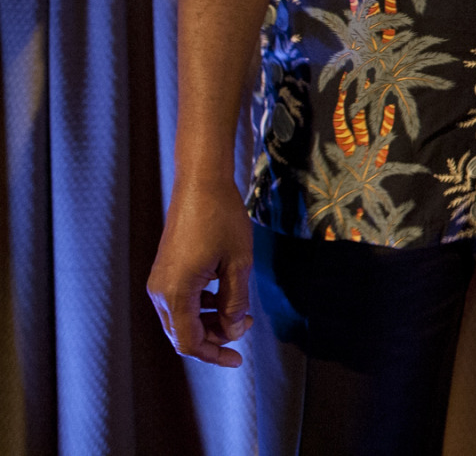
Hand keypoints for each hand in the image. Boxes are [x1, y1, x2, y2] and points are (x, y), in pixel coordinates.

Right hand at [147, 178, 254, 366]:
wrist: (200, 184)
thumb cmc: (222, 220)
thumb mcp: (239, 263)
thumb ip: (236, 302)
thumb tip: (234, 331)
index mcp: (176, 293)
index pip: (190, 342)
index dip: (214, 354)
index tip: (238, 360)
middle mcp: (160, 291)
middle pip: (184, 334)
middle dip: (216, 337)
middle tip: (247, 324)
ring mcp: (159, 281)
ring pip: (182, 318)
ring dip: (210, 321)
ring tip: (241, 310)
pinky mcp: (164, 271)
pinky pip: (180, 301)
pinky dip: (202, 306)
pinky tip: (224, 295)